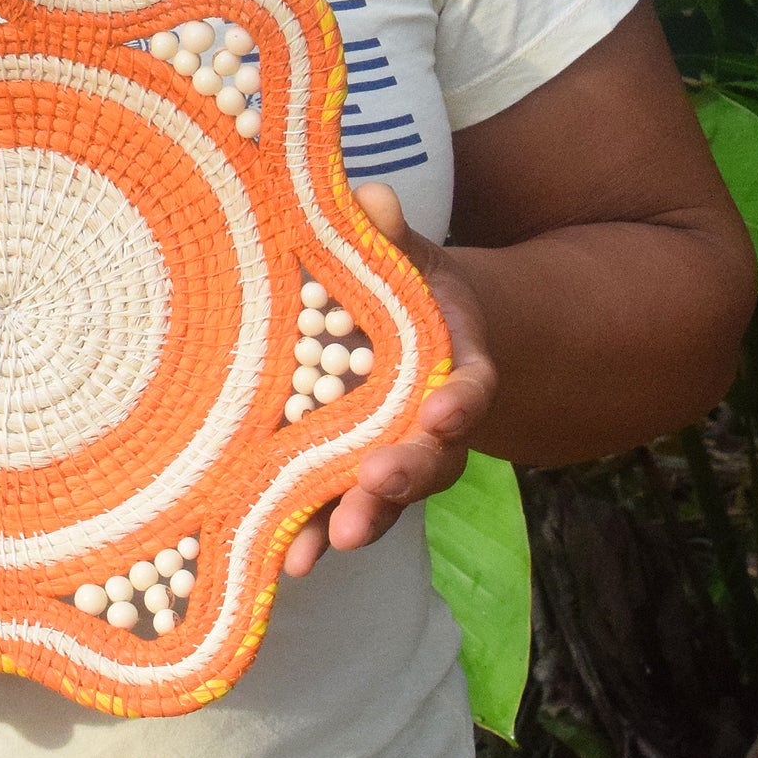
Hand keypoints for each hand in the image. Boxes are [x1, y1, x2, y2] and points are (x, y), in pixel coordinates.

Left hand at [281, 182, 495, 578]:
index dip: (461, 401)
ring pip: (385, 495)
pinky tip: (287, 558)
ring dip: (360, 518)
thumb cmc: (396, 276)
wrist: (394, 320)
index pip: (470, 383)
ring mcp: (390, 451)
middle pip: (430, 455)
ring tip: (327, 544)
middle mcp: (429, 418)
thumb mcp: (398, 247)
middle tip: (378, 483)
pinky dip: (317, 531)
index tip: (446, 413)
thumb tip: (371, 199)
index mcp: (453, 357)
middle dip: (405, 473)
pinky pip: (338, 506)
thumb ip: (387, 228)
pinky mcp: (346, 473)